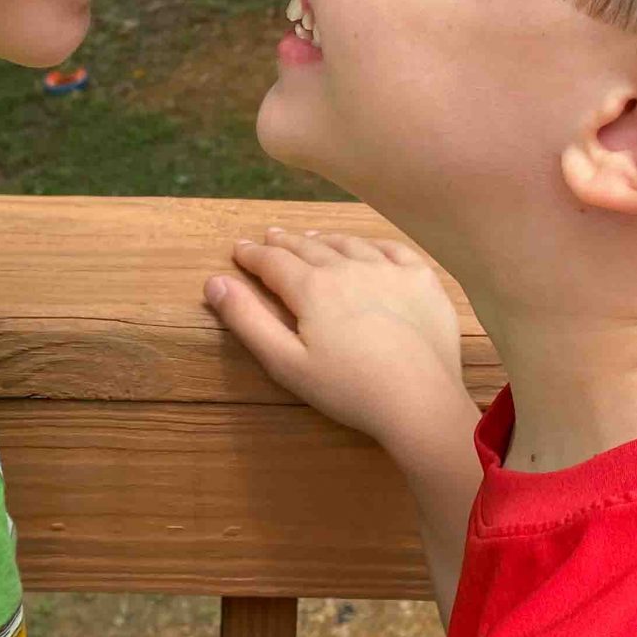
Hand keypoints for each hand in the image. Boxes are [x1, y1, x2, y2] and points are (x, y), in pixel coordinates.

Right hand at [205, 228, 471, 473]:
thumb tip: (214, 282)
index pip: (273, 262)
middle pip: (309, 247)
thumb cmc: (348, 390)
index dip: (253, 255)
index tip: (240, 249)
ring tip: (312, 238)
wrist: (420, 400)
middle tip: (271, 237)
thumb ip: (248, 321)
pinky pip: (392, 249)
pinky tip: (367, 248)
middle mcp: (348, 266)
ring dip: (325, 240)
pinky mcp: (422, 280)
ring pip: (349, 244)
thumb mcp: (286, 363)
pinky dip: (372, 244)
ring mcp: (390, 269)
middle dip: (285, 242)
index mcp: (312, 287)